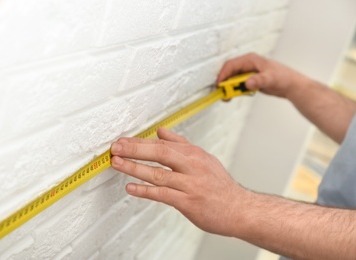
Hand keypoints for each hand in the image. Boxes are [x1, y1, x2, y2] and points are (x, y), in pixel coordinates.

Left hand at [110, 128, 247, 235]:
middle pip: (159, 153)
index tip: (123, 141)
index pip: (162, 143)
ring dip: (135, 168)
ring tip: (117, 164)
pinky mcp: (189, 202)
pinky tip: (131, 188)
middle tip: (115, 148)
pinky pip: (163, 194)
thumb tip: (161, 131)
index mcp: (194, 153)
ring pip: (158, 173)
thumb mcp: (203, 158)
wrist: (239, 209)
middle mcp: (192, 166)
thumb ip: (180, 144)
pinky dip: (145, 191)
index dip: (140, 141)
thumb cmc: (219, 185)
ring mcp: (190, 184)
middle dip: (135, 149)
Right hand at [218, 53, 309, 98]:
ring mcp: (248, 72)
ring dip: (229, 88)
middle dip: (225, 83)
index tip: (220, 85)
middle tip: (223, 94)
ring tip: (227, 98)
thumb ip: (259, 80)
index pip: (231, 65)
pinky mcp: (250, 80)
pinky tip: (235, 96)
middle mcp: (247, 65)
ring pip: (233, 79)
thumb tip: (247, 83)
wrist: (291, 85)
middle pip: (230, 72)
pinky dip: (235, 90)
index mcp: (250, 60)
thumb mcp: (270, 78)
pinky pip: (238, 84)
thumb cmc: (283, 77)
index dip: (223, 74)